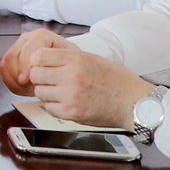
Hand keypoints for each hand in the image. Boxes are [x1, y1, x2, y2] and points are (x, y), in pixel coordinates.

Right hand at [0, 29, 69, 94]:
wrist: (71, 66)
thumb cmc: (73, 66)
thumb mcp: (71, 65)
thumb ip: (56, 69)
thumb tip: (33, 80)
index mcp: (42, 36)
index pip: (28, 49)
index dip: (25, 65)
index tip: (26, 81)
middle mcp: (28, 39)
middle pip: (13, 55)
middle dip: (16, 75)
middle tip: (25, 89)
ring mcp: (19, 47)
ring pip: (6, 62)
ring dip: (12, 79)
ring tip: (25, 90)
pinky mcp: (13, 57)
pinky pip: (3, 68)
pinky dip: (9, 81)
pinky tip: (20, 89)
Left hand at [22, 42, 155, 128]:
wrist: (134, 103)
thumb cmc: (116, 81)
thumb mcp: (92, 59)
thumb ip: (67, 58)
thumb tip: (43, 59)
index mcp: (76, 59)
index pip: (38, 56)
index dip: (38, 61)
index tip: (42, 66)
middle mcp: (71, 76)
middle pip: (35, 74)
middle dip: (40, 77)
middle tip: (49, 80)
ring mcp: (70, 95)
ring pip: (39, 92)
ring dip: (46, 93)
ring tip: (59, 92)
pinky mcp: (72, 113)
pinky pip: (48, 108)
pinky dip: (53, 106)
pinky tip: (64, 103)